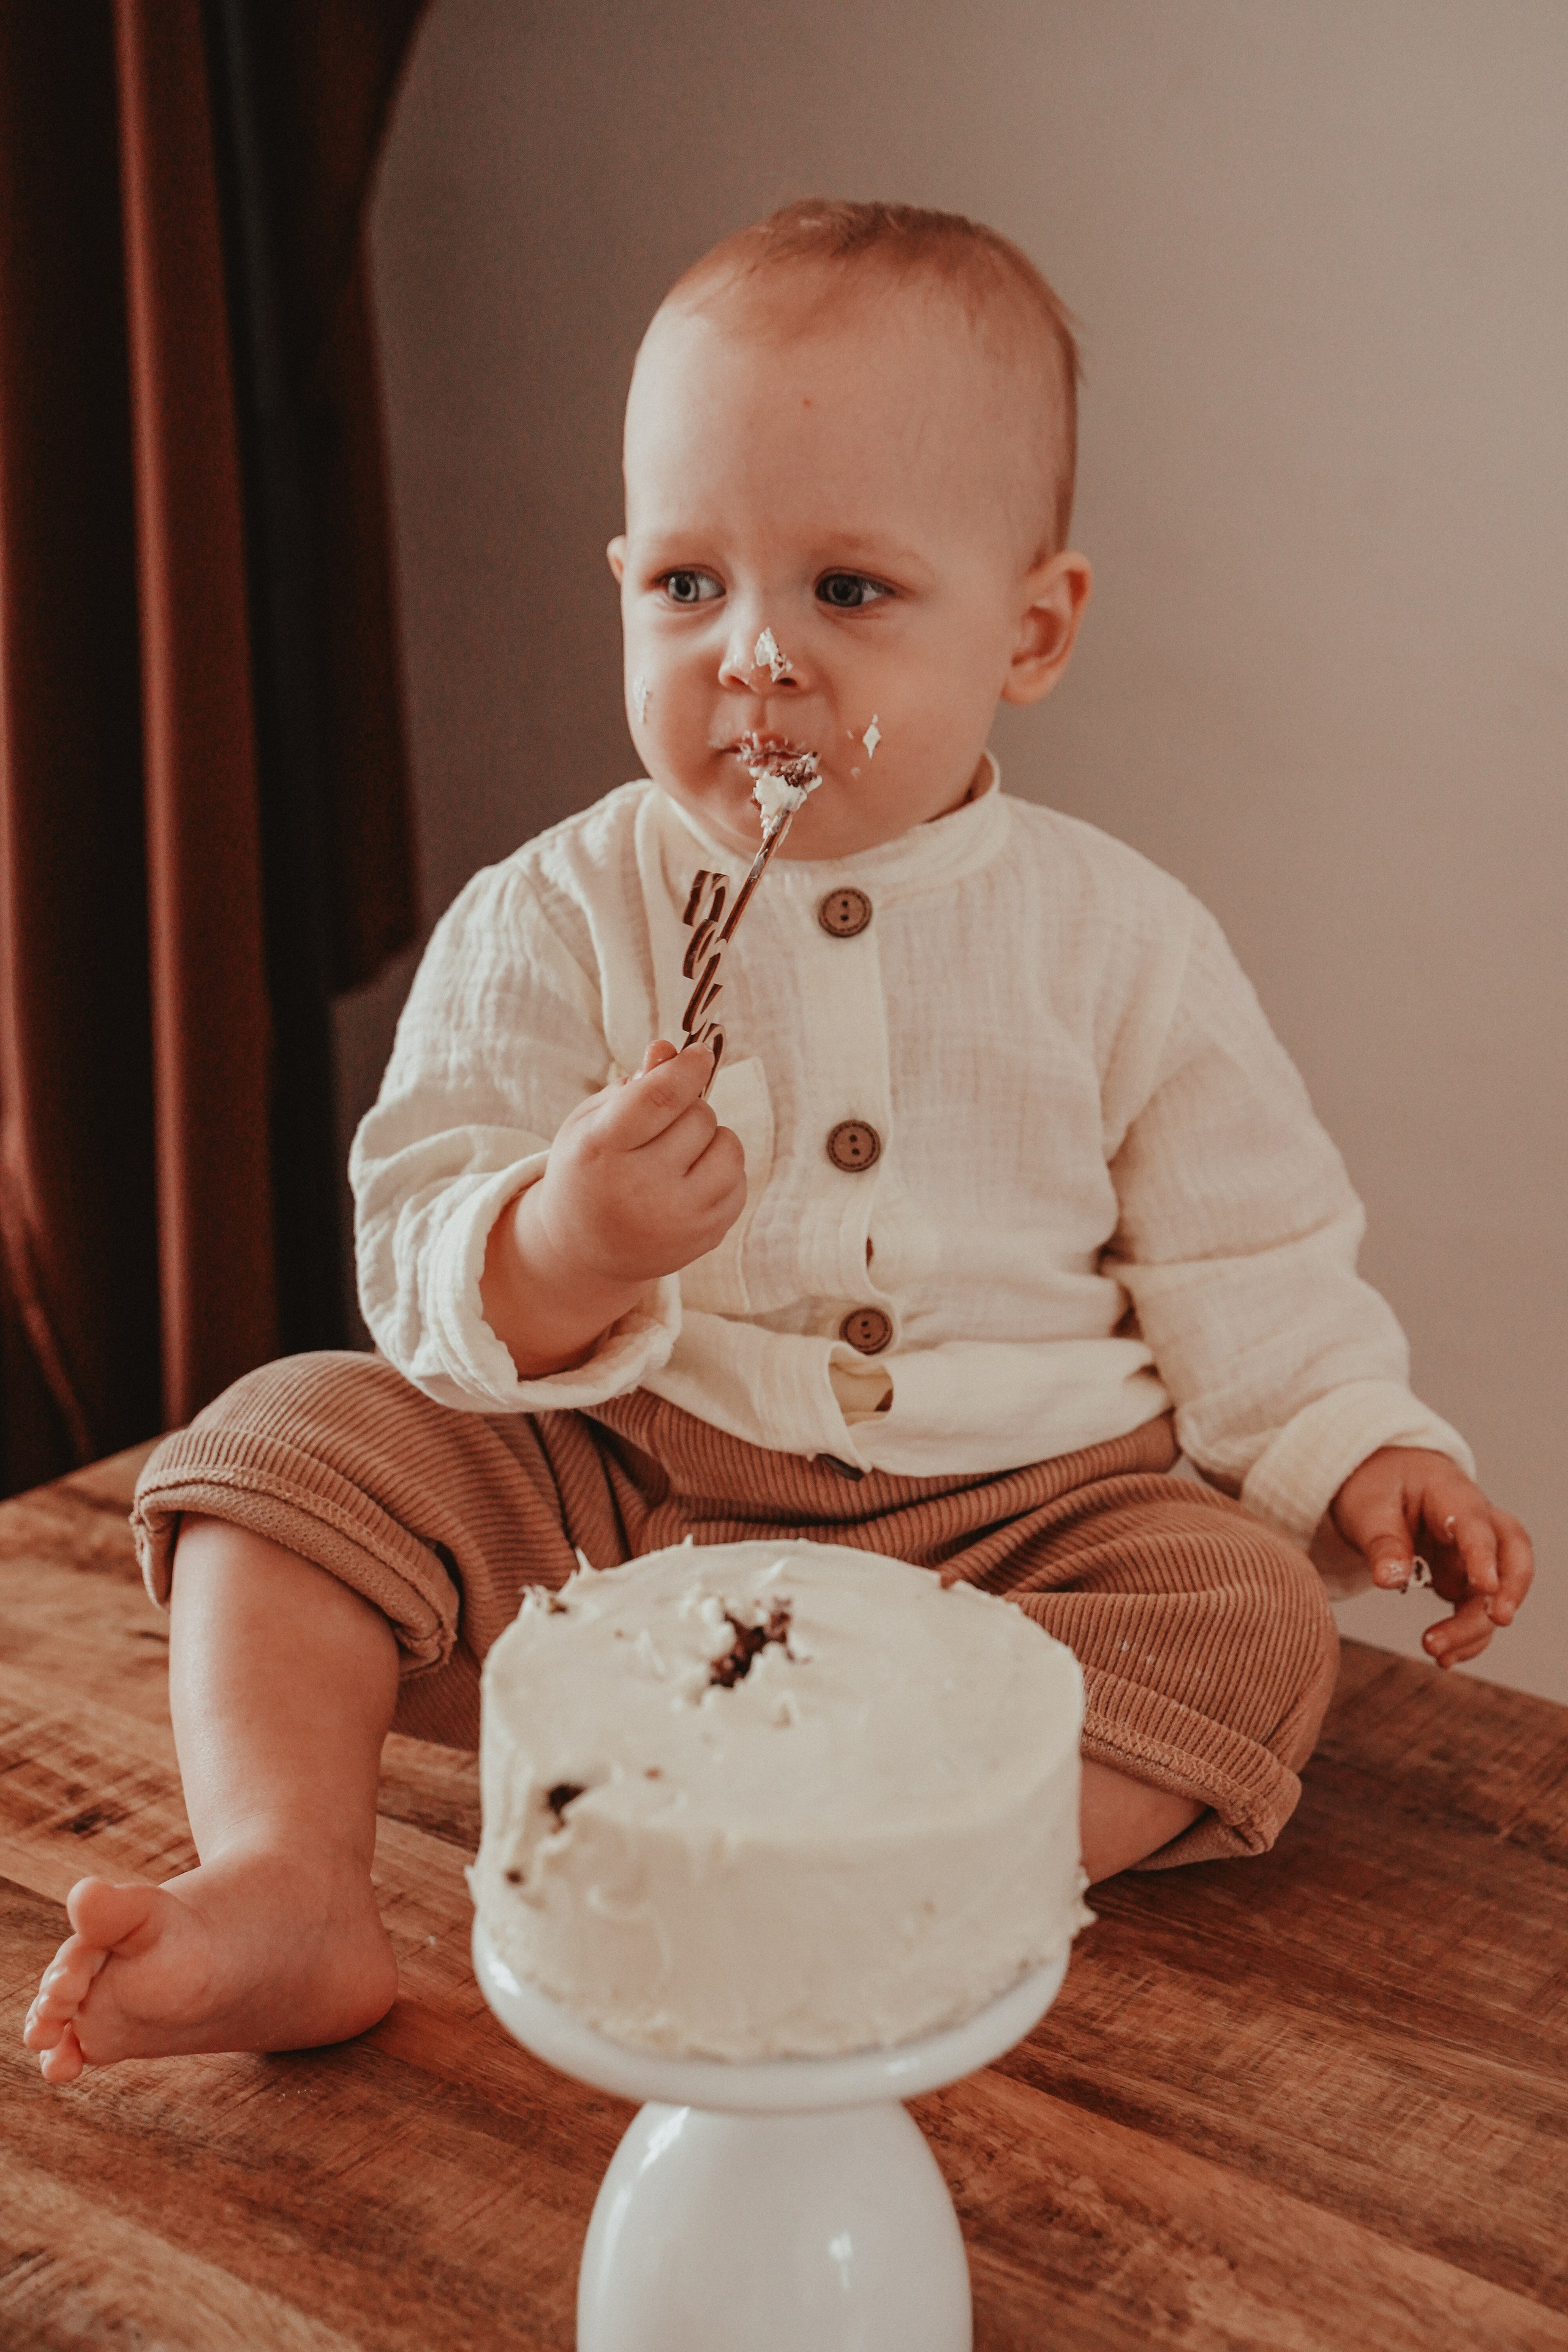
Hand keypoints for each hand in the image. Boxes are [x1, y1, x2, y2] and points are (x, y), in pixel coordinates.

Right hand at [481, 1039, 744, 1377]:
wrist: (584, 1250)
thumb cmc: (590, 1171)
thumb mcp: (593, 1123)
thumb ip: (633, 1086)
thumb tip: (669, 1050)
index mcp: (601, 1150)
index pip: (658, 1099)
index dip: (687, 1069)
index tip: (701, 1054)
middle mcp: (639, 1188)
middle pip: (698, 1117)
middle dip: (688, 1110)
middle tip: (661, 1130)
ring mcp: (676, 1218)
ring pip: (729, 1147)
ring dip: (712, 1139)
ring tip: (680, 1153)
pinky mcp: (705, 1236)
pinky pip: (739, 1180)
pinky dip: (721, 1171)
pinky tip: (689, 1182)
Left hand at [1330, 1448, 1533, 1668]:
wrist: (1385, 1482)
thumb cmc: (1379, 1486)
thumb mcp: (1367, 1507)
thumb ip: (1381, 1542)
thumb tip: (1390, 1580)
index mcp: (1450, 1493)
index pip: (1475, 1523)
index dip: (1484, 1554)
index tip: (1485, 1586)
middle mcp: (1476, 1523)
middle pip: (1512, 1554)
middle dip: (1510, 1590)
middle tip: (1497, 1619)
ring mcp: (1476, 1554)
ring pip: (1495, 1592)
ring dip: (1474, 1626)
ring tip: (1437, 1651)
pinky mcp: (1468, 1579)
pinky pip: (1477, 1610)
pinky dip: (1466, 1636)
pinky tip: (1445, 1658)